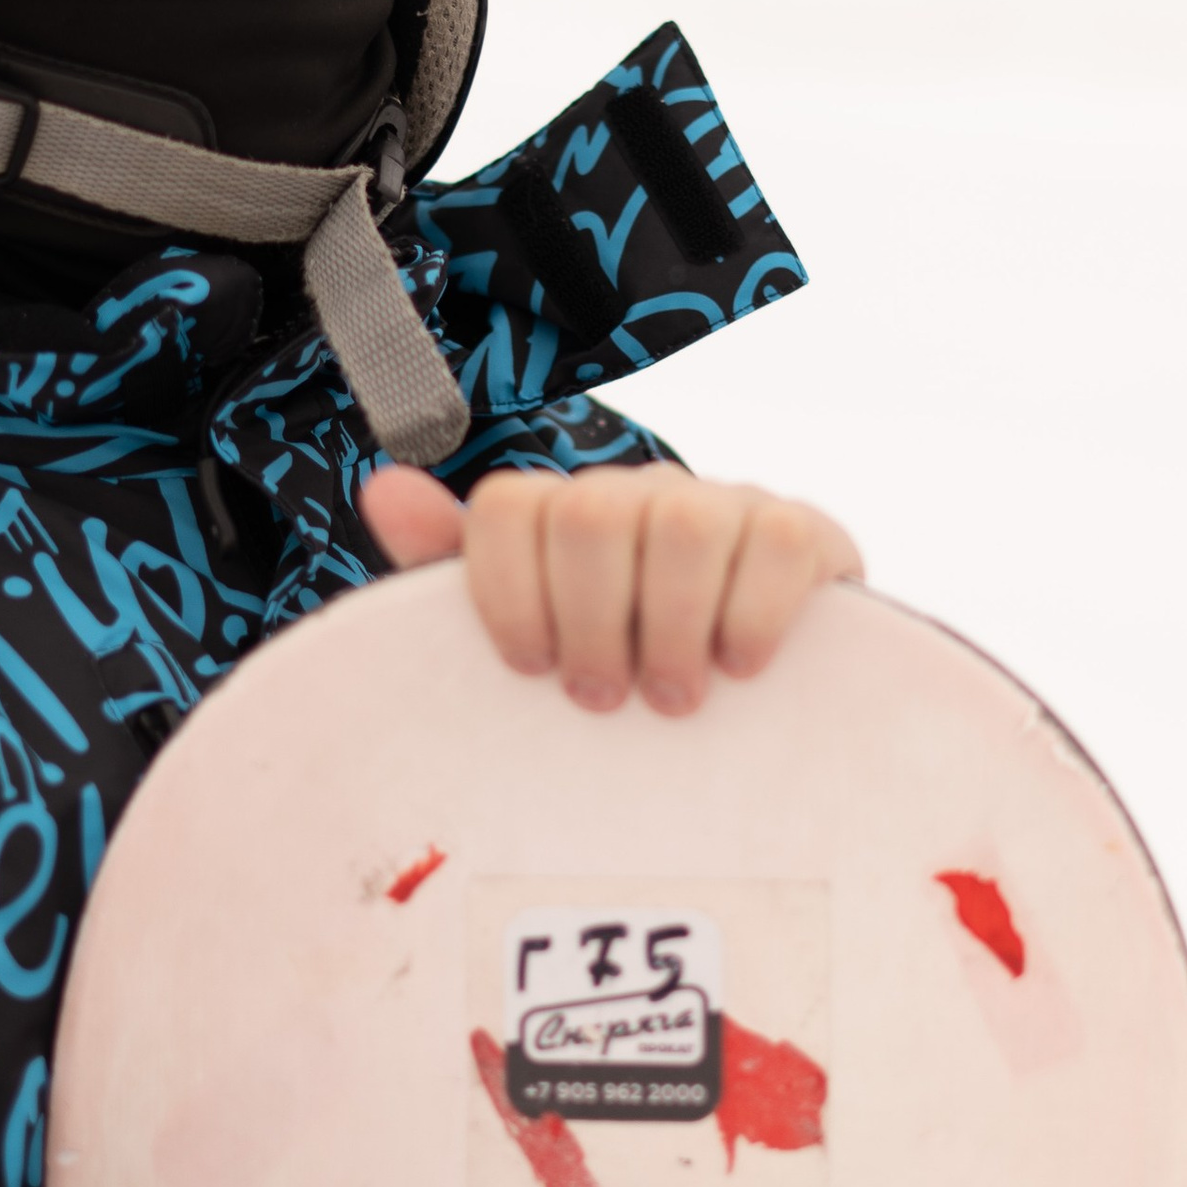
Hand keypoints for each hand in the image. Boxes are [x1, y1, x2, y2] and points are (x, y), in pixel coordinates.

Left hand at [357, 463, 862, 714]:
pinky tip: (741, 668)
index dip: (505, 593)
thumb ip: (456, 574)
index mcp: (566, 514)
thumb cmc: (627, 671)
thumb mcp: (541, 638)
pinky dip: (752, 615)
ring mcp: (726, 505)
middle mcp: (642, 493)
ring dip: (671, 627)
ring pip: (683, 522)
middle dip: (590, 620)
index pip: (509, 507)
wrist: (764, 695)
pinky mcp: (804, 532)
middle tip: (602, 698)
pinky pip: (777, 542)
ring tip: (672, 699)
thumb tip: (382, 487)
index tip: (528, 668)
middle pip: (591, 513)